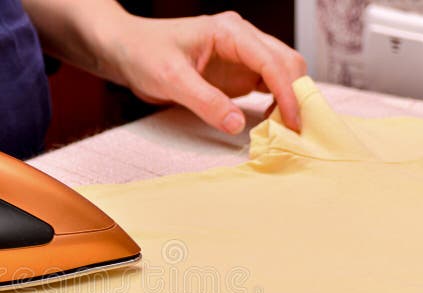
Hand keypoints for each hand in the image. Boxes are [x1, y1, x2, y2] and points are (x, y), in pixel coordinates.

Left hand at [104, 12, 306, 133]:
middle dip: (296, 95)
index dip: (287, 92)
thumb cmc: (144, 54)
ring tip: (283, 129)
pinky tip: (269, 122)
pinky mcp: (237, 72)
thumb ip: (205, 101)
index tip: (292, 122)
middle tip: (293, 131)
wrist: (126, 50)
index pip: (272, 61)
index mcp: (230, 31)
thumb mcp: (171, 79)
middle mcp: (242, 39)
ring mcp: (242, 56)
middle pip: (287, 63)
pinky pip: (268, 85)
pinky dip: (276, 103)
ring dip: (289, 99)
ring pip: (282, 74)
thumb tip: (238, 125)